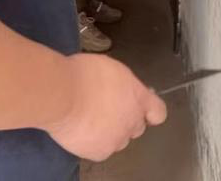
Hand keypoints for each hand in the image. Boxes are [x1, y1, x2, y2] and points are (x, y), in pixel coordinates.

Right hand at [44, 54, 166, 161]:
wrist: (62, 94)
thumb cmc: (82, 74)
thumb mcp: (110, 68)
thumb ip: (123, 84)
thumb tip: (121, 90)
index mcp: (138, 97)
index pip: (158, 112)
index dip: (150, 112)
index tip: (142, 110)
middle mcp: (132, 121)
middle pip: (137, 126)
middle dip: (125, 120)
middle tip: (105, 110)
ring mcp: (117, 139)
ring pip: (118, 140)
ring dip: (109, 132)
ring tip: (88, 119)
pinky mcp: (100, 152)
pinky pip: (100, 149)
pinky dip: (91, 142)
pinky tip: (80, 130)